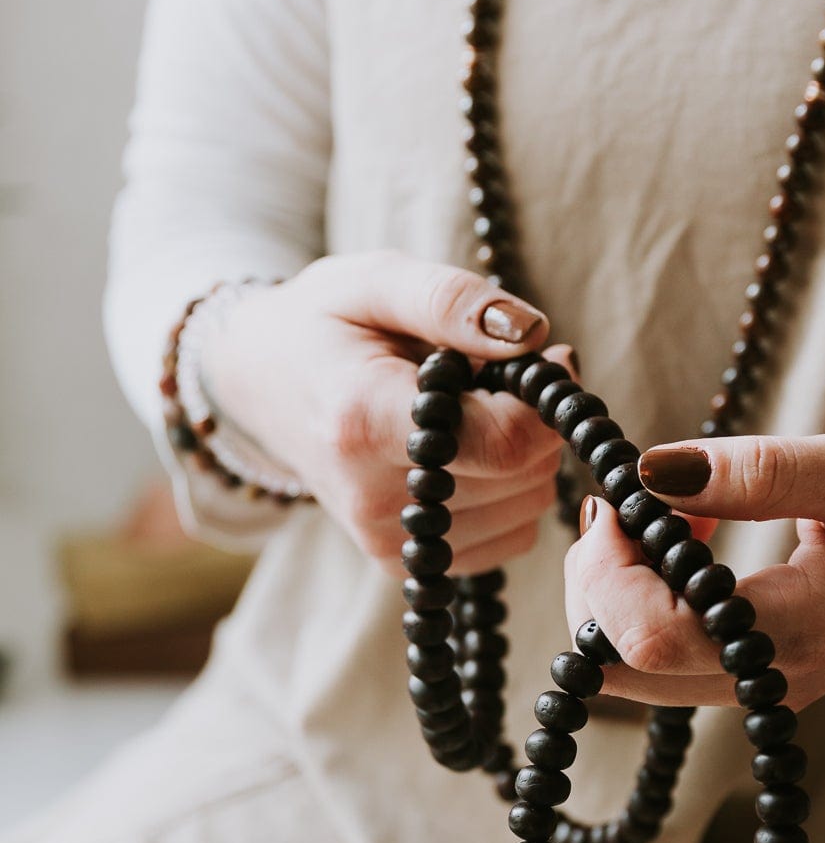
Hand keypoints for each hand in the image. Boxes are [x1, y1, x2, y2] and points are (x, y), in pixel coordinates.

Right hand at [199, 250, 568, 573]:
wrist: (260, 385)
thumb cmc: (324, 324)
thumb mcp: (375, 280)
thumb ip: (452, 300)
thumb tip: (531, 334)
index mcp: (364, 421)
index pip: (503, 445)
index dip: (545, 401)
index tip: (541, 359)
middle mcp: (372, 497)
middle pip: (523, 477)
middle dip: (533, 420)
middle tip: (495, 376)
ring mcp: (388, 539)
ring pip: (527, 509)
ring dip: (524, 455)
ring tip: (473, 413)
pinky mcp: (407, 562)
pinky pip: (512, 538)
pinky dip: (511, 492)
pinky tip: (471, 453)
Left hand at [564, 431, 824, 708]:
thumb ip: (760, 472)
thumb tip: (652, 471)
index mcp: (796, 630)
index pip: (647, 637)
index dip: (607, 568)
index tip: (628, 495)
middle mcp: (769, 680)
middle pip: (618, 666)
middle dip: (597, 577)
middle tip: (635, 499)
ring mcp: (763, 690)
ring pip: (632, 671)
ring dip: (620, 587)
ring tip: (673, 511)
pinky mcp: (760, 678)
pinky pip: (667, 657)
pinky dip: (650, 596)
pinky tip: (693, 535)